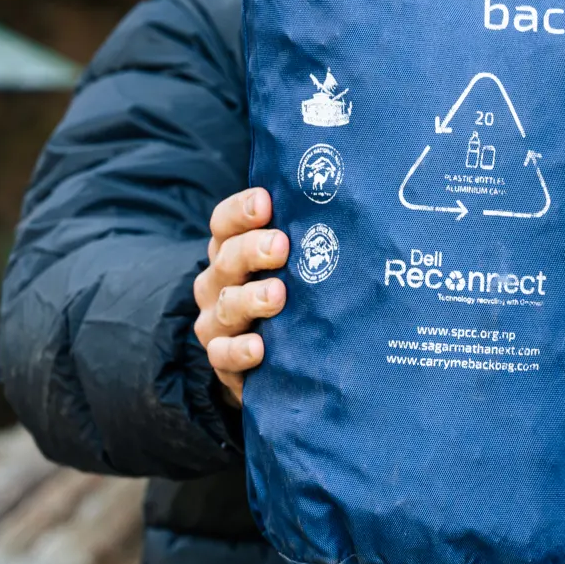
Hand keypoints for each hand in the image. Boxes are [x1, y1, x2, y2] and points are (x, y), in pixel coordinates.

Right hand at [192, 187, 287, 407]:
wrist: (272, 361)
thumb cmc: (291, 298)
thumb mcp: (293, 267)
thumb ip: (306, 242)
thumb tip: (348, 215)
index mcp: (231, 250)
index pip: (225, 223)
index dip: (241, 211)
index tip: (265, 202)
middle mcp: (218, 282)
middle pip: (227, 259)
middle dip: (252, 250)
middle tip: (280, 246)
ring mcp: (216, 321)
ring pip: (226, 304)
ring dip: (250, 299)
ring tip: (277, 295)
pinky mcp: (222, 358)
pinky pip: (222, 354)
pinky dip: (238, 350)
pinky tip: (258, 347)